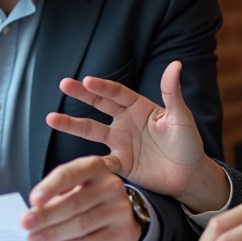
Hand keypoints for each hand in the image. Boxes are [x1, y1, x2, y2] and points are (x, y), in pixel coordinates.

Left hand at [21, 156, 141, 240]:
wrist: (122, 218)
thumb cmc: (92, 200)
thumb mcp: (76, 189)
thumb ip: (55, 198)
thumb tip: (31, 214)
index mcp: (94, 167)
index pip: (68, 174)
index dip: (50, 187)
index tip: (34, 200)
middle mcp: (109, 185)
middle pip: (73, 202)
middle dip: (46, 215)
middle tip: (27, 224)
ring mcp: (118, 208)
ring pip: (82, 223)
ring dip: (55, 233)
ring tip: (36, 240)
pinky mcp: (122, 231)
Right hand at [46, 61, 227, 210]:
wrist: (190, 175)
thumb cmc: (188, 143)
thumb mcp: (180, 117)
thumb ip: (172, 93)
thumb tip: (175, 64)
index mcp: (139, 107)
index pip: (116, 93)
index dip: (102, 87)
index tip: (87, 81)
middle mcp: (125, 122)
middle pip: (99, 105)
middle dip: (81, 95)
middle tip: (63, 84)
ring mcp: (121, 142)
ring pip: (92, 131)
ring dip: (72, 125)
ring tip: (51, 118)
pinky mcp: (121, 164)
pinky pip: (101, 161)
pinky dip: (88, 161)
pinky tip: (73, 159)